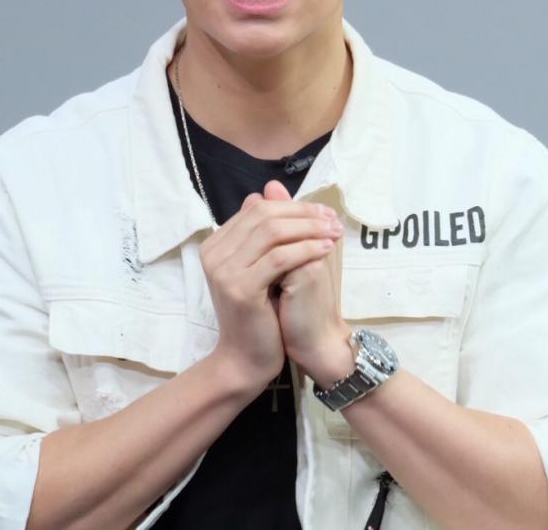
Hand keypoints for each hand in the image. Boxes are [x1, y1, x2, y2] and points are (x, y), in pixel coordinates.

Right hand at [199, 184, 341, 393]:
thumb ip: (263, 232)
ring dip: (309, 229)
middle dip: (304, 214)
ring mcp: (223, 270)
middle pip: (264, 215)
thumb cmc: (258, 314)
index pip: (258, 210)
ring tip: (333, 232)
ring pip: (272, 232)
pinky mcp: (239, 288)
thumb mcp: (261, 266)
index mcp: (216, 244)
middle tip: (332, 219)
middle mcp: (213, 253)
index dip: (294, 206)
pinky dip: (306, 249)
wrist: (246, 358)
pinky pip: (279, 258)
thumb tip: (268, 190)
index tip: (324, 213)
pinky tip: (325, 250)